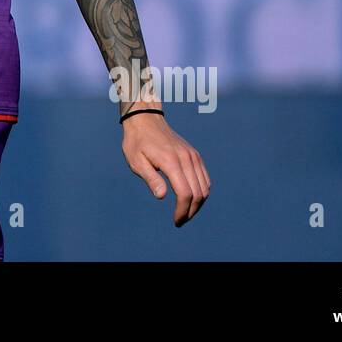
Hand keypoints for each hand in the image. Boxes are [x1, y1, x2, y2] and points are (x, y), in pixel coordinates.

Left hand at [121, 111, 209, 225]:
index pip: (184, 193)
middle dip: (191, 211)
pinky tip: (192, 199)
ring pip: (205, 187)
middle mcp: (186, 159)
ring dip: (198, 204)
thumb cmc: (137, 142)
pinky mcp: (194, 155)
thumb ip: (151, 178)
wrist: (146, 120)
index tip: (176, 221)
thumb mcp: (137, 161)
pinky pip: (205, 178)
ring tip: (186, 213)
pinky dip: (202, 192)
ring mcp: (193, 156)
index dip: (182, 211)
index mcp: (171, 161)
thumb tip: (162, 196)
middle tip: (180, 221)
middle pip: (198, 193)